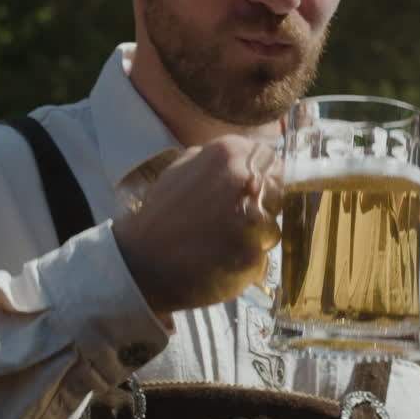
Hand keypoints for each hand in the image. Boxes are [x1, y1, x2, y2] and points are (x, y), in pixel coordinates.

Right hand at [112, 135, 281, 314]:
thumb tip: (247, 156)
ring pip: (273, 228)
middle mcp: (247, 184)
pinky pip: (261, 258)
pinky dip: (244, 263)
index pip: (272, 161)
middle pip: (278, 194)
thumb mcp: (181, 169)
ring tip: (220, 243)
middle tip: (232, 221)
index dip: (263, 178)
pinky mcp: (253, 257)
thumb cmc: (161, 215)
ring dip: (254, 238)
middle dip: (262, 207)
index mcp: (229, 155)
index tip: (250, 192)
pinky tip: (219, 262)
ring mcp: (253, 223)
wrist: (141, 261)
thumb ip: (218, 159)